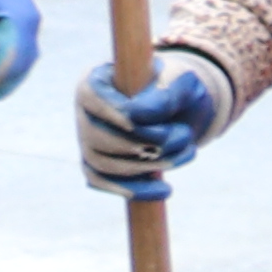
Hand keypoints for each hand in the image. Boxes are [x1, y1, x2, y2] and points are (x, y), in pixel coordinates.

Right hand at [72, 47, 227, 191]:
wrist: (182, 108)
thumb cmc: (177, 89)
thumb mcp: (181, 83)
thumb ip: (165, 94)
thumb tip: (138, 114)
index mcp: (96, 81)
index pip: (92, 98)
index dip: (114, 114)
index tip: (141, 122)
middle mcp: (85, 111)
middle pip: (97, 137)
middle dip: (145, 143)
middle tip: (184, 136)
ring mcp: (87, 140)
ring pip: (101, 163)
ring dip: (148, 166)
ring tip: (186, 153)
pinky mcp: (97, 163)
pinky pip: (101, 182)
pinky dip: (133, 189)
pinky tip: (164, 190)